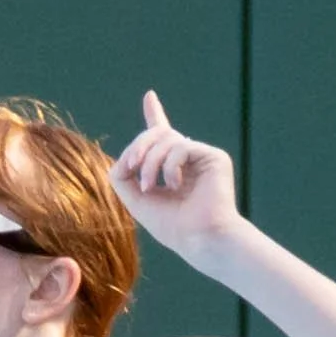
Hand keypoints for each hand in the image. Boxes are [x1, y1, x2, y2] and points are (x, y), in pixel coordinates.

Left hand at [112, 90, 241, 260]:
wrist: (199, 240)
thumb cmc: (172, 227)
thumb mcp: (136, 201)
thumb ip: (122, 177)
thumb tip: (121, 158)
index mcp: (173, 169)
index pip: (162, 136)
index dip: (155, 115)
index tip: (150, 97)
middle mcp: (188, 160)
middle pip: (157, 135)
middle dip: (138, 147)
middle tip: (130, 167)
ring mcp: (202, 157)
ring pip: (166, 139)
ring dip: (150, 162)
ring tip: (150, 187)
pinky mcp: (214, 157)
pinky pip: (181, 146)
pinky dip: (170, 165)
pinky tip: (175, 184)